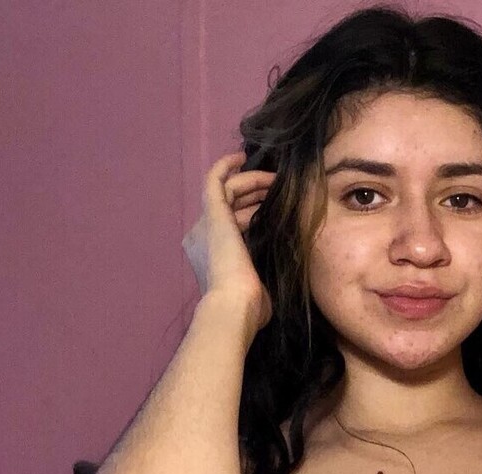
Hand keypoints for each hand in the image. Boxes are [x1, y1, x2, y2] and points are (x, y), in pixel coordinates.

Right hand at [182, 152, 274, 329]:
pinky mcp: (213, 214)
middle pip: (229, 206)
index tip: (273, 207)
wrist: (233, 307)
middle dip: (254, 195)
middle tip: (279, 189)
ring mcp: (205, 224)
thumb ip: (258, 277)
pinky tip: (242, 156)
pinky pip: (215, 181)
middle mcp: (202, 237)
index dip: (252, 213)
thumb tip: (273, 277)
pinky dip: (225, 166)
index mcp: (211, 257)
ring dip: (251, 182)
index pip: (232, 225)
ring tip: (275, 178)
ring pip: (227, 191)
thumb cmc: (249, 308)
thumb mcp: (256, 289)